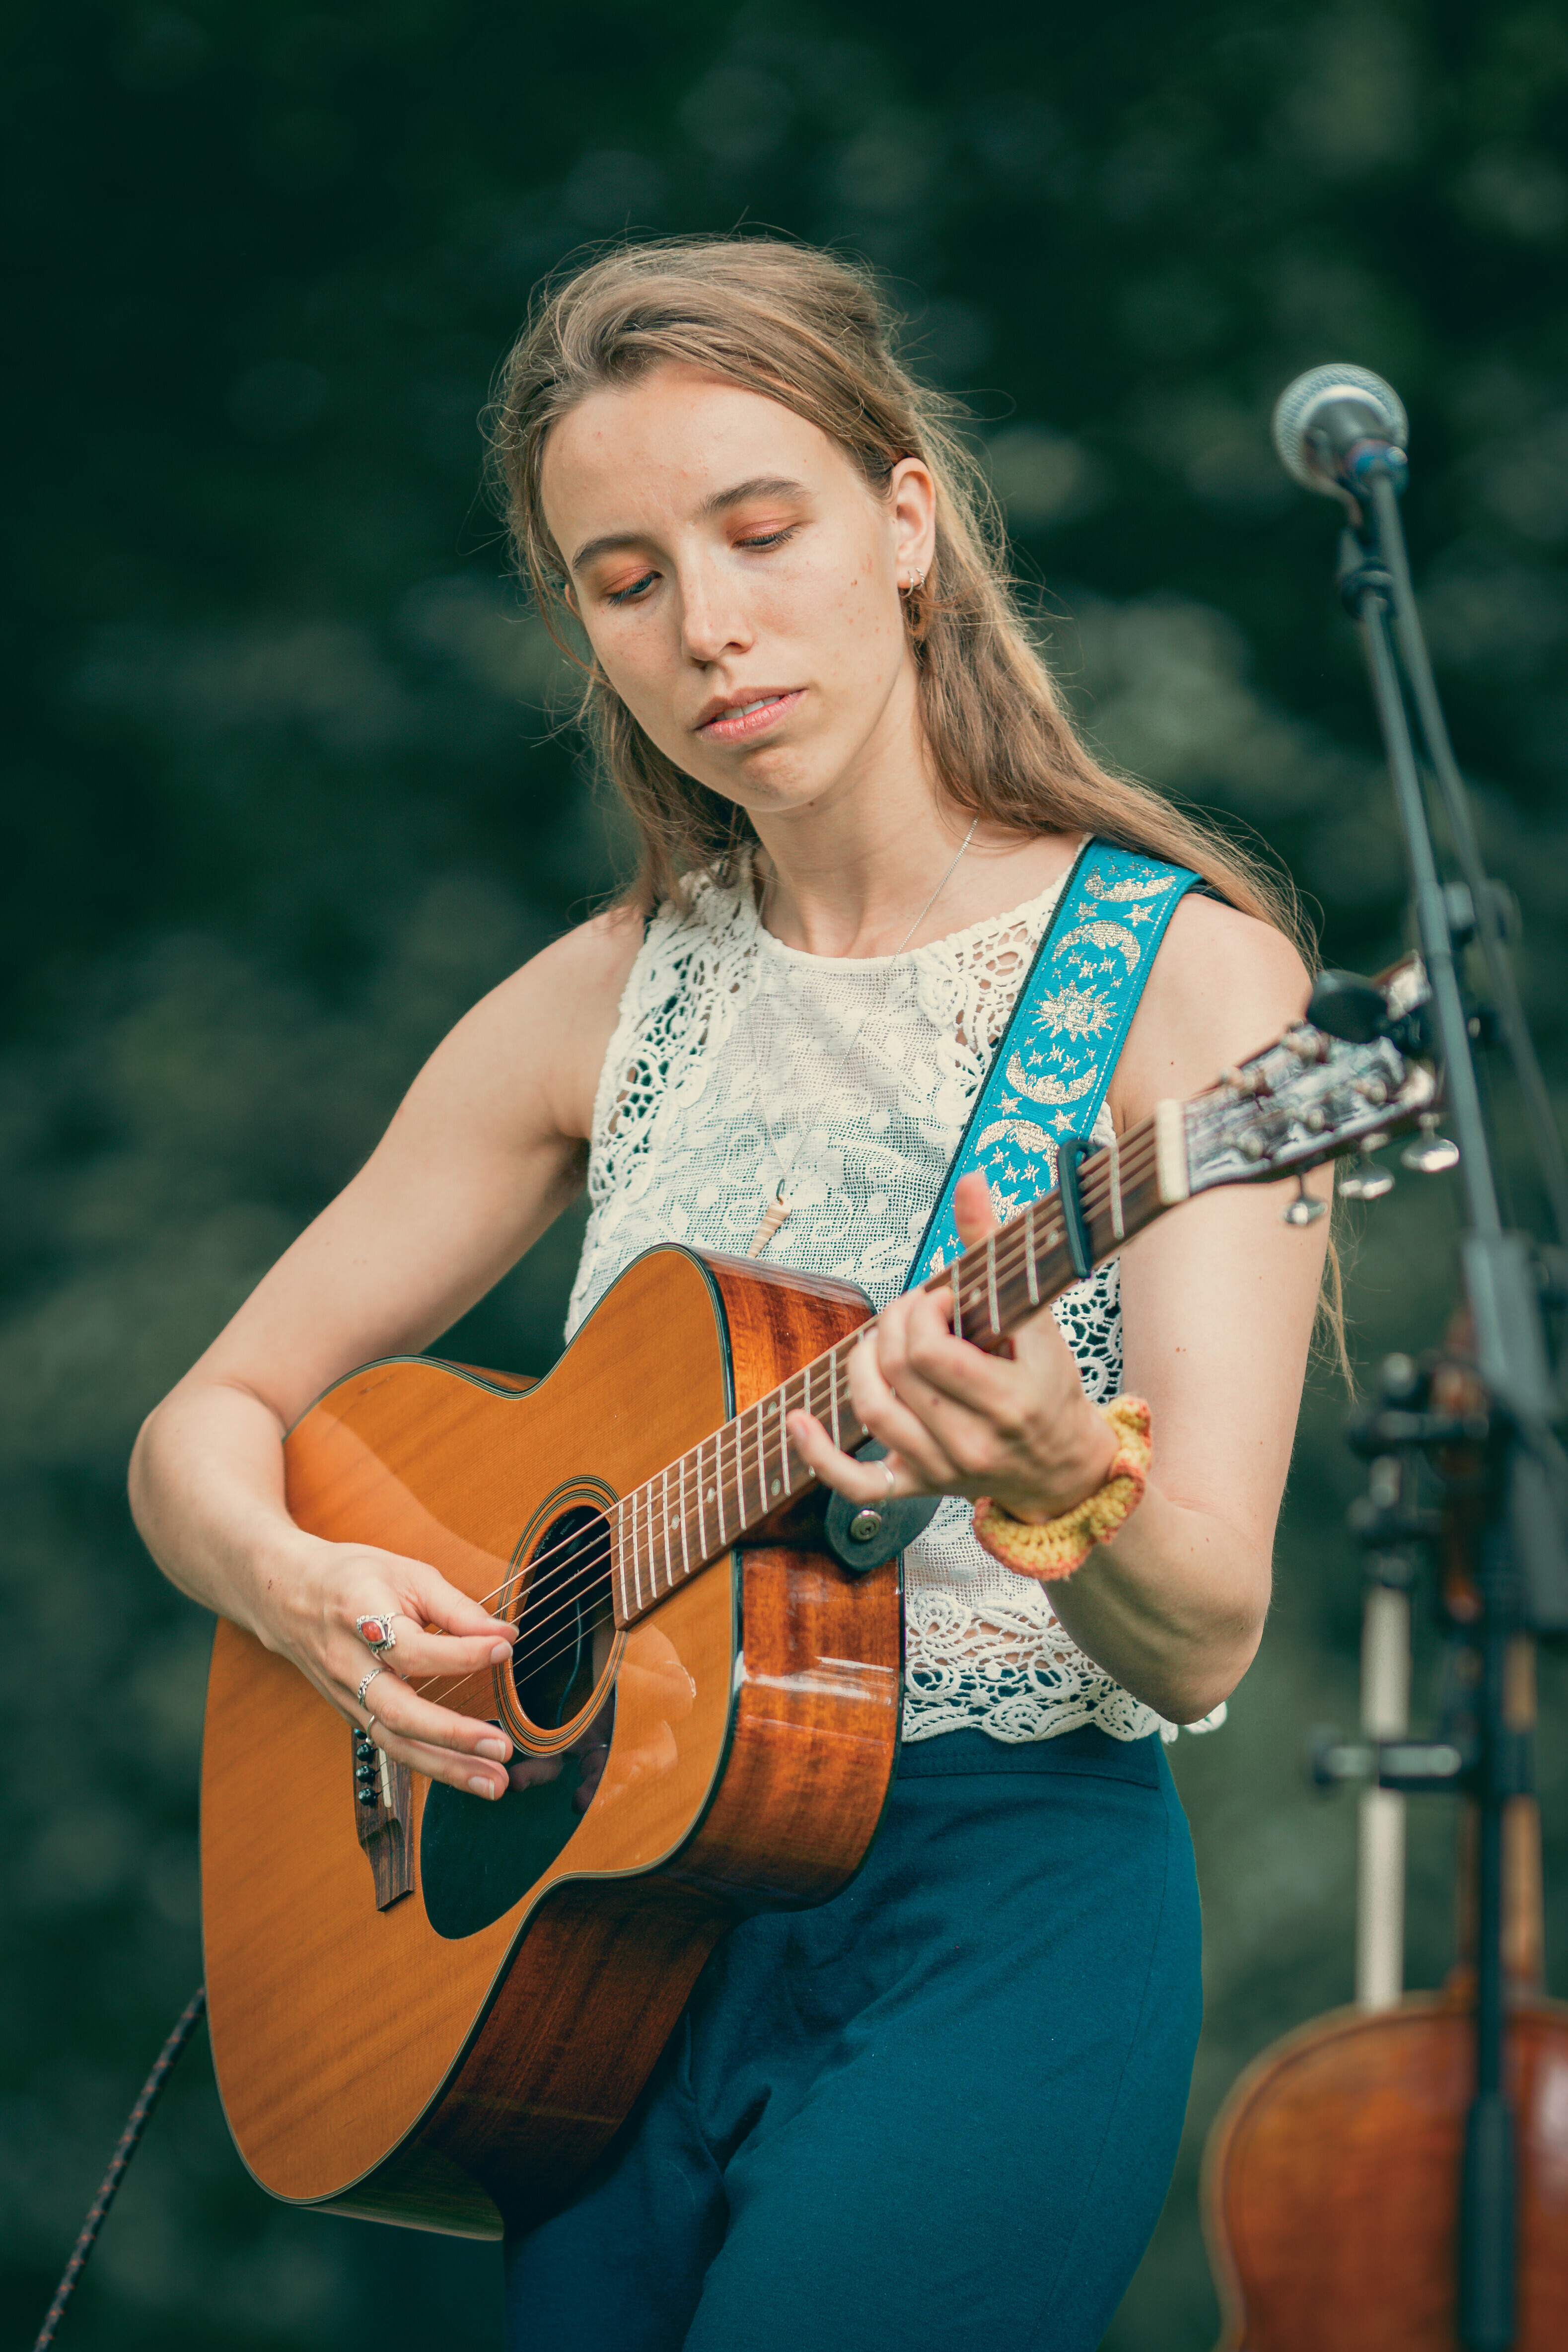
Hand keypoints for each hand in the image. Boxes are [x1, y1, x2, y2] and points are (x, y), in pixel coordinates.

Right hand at [263, 1533, 519, 1797]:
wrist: (286, 1595)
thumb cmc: (354, 1578)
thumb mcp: (406, 1574)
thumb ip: (456, 1607)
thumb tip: (505, 1636)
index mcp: (359, 1615)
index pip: (411, 1648)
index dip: (460, 1652)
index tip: (505, 1648)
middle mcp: (347, 1664)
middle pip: (398, 1711)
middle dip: (452, 1735)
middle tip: (502, 1748)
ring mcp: (344, 1696)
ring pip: (393, 1741)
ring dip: (446, 1767)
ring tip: (494, 1783)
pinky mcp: (349, 1715)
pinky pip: (390, 1744)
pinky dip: (429, 1763)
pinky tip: (466, 1773)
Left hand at [787, 1173, 1116, 1527]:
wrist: (1064, 1468)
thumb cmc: (1050, 1386)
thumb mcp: (1038, 1318)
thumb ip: (995, 1248)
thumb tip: (969, 1182)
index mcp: (1009, 1400)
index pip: (933, 1351)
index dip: (924, 1311)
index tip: (942, 1298)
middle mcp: (973, 1442)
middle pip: (897, 1372)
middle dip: (895, 1324)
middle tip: (915, 1310)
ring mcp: (943, 1468)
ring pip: (872, 1412)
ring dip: (862, 1363)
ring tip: (881, 1340)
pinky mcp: (919, 1487)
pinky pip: (857, 1482)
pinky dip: (820, 1455)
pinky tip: (798, 1421)